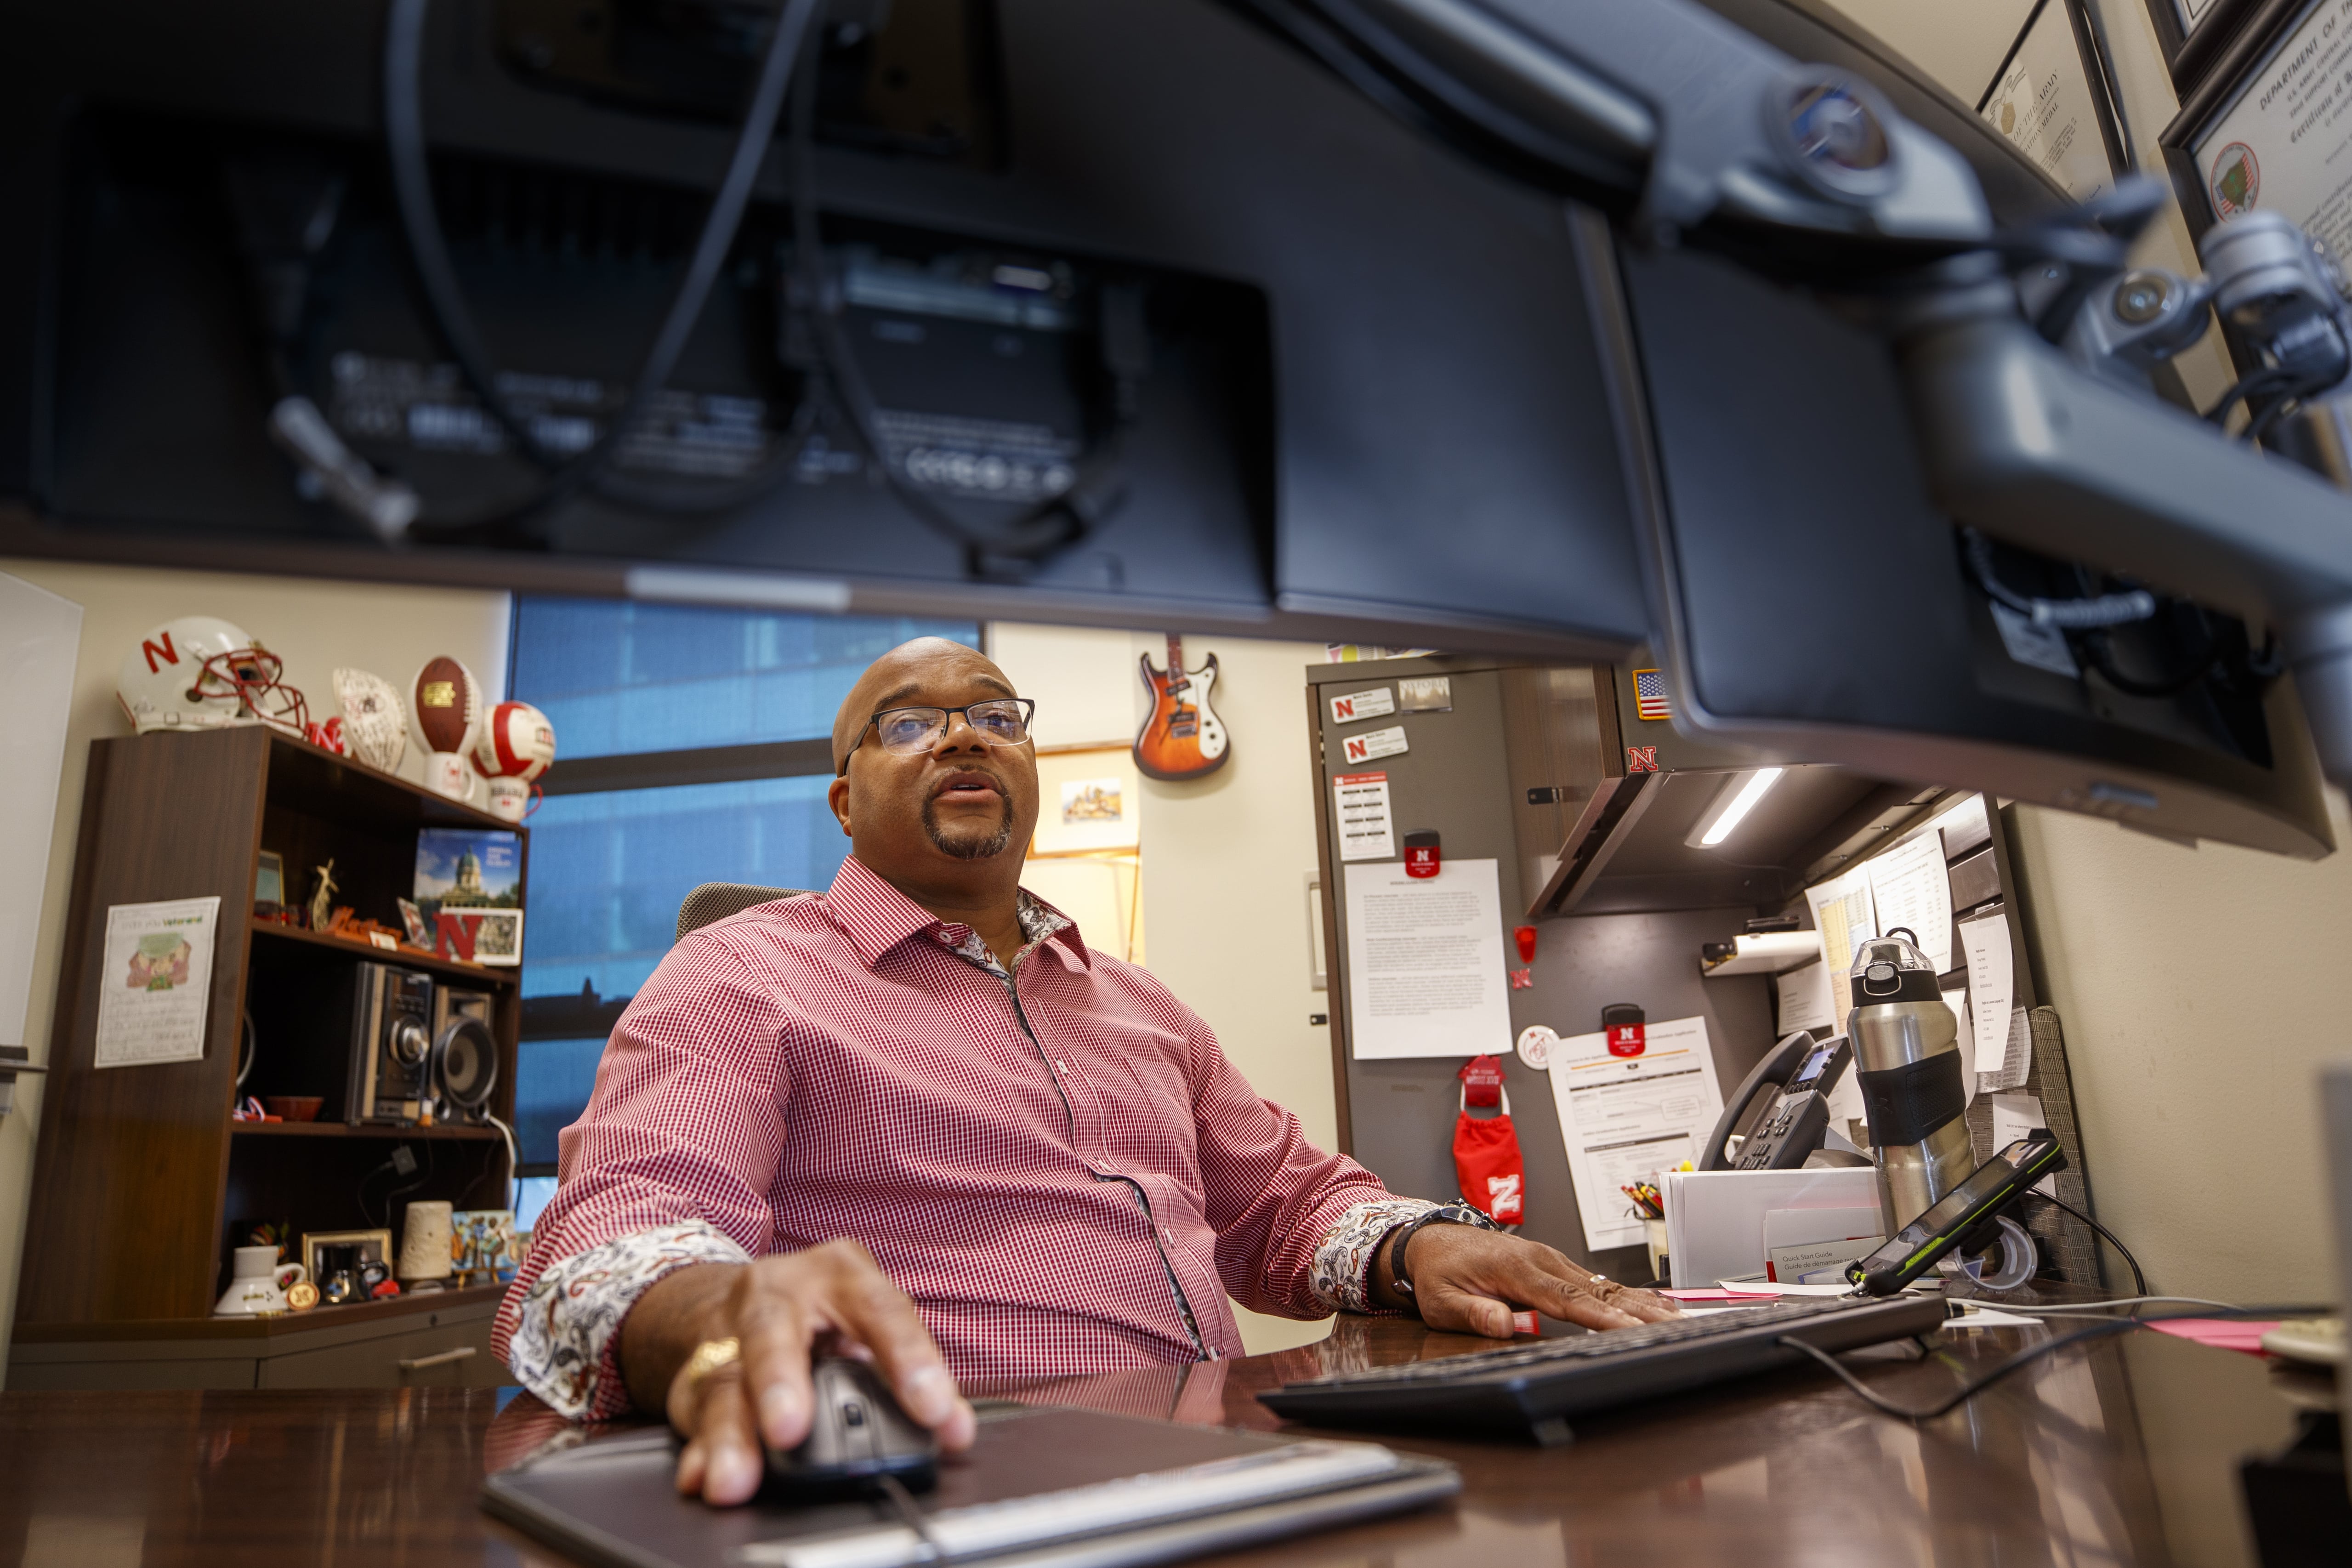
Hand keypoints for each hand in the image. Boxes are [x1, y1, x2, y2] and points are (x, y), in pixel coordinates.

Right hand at [623, 1239, 977, 1505]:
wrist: (751, 1297)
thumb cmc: (829, 1313)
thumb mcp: (873, 1323)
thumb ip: (909, 1375)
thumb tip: (954, 1430)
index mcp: (840, 1274)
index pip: (882, 1311)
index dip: (910, 1359)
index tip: (932, 1410)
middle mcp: (777, 1292)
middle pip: (773, 1329)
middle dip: (781, 1379)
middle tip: (791, 1429)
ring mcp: (728, 1330)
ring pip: (723, 1380)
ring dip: (731, 1434)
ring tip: (737, 1479)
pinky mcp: (694, 1372)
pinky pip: (693, 1412)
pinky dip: (700, 1450)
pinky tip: (704, 1477)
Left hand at [1373, 1223, 1681, 1335]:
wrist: (1433, 1242)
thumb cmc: (1439, 1273)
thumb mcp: (1442, 1300)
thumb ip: (1472, 1312)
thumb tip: (1503, 1325)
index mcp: (1517, 1269)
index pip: (1566, 1299)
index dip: (1600, 1317)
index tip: (1631, 1330)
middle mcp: (1542, 1261)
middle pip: (1598, 1291)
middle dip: (1638, 1311)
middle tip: (1675, 1327)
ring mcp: (1552, 1261)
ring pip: (1603, 1286)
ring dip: (1641, 1304)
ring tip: (1677, 1320)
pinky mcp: (1556, 1267)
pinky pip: (1596, 1283)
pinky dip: (1627, 1296)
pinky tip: (1654, 1306)